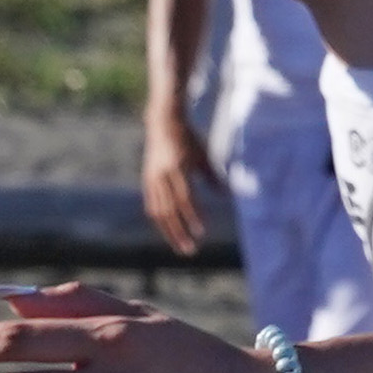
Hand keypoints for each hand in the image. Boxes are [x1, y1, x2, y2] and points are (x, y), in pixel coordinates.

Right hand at [137, 119, 216, 259]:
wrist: (163, 122)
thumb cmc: (188, 138)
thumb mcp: (203, 154)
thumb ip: (212, 176)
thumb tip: (226, 195)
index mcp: (177, 168)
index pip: (186, 198)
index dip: (194, 216)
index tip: (203, 232)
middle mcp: (162, 176)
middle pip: (170, 211)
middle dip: (180, 233)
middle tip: (191, 250)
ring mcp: (151, 179)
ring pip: (158, 213)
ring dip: (169, 232)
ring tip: (181, 247)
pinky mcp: (147, 181)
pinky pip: (152, 206)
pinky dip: (160, 221)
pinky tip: (169, 232)